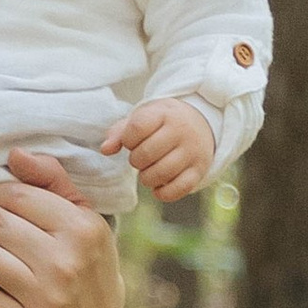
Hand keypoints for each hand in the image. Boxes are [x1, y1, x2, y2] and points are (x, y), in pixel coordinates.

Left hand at [101, 100, 215, 199]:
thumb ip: (120, 132)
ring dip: (147, 178)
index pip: (137, 128)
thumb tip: (106, 150)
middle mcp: (182, 131)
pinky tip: (158, 186)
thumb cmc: (163, 122)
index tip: (132, 141)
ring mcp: (193, 151)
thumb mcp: (144, 118)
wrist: (201, 122)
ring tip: (148, 171)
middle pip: (146, 154)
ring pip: (161, 174)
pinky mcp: (199, 170)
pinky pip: (178, 189)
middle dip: (136, 161)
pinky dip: (163, 193)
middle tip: (140, 158)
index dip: (127, 140)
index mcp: (165, 114)